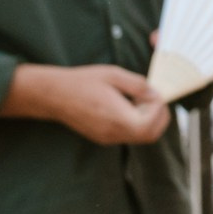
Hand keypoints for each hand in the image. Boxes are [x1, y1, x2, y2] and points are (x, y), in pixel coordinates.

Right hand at [1, 63, 171, 145]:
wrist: (53, 94)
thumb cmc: (82, 82)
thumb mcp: (114, 75)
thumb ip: (138, 85)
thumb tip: (155, 93)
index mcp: (118, 119)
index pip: (151, 123)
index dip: (159, 108)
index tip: (153, 92)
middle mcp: (114, 133)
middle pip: (151, 135)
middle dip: (159, 117)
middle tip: (154, 98)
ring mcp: (108, 138)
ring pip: (141, 137)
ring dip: (149, 121)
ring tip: (140, 100)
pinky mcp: (103, 138)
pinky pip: (128, 135)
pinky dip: (137, 123)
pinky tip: (128, 106)